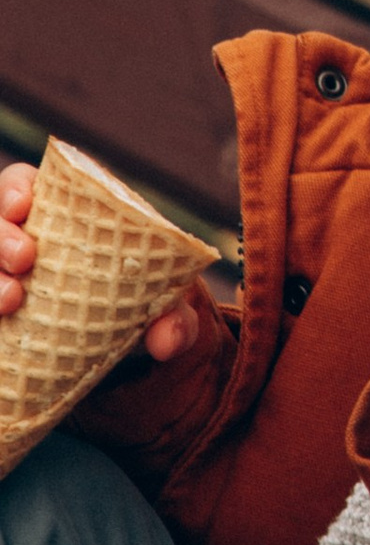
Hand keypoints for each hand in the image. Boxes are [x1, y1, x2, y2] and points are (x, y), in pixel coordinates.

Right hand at [0, 160, 202, 361]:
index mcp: (63, 218)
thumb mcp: (164, 308)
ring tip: (9, 302)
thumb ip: (176, 319)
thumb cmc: (143, 308)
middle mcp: (26, 243)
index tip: (24, 205)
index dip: (15, 190)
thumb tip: (168, 339)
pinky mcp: (2, 313)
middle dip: (0, 237)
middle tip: (24, 259)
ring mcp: (8, 277)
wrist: (129, 358)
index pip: (24, 186)